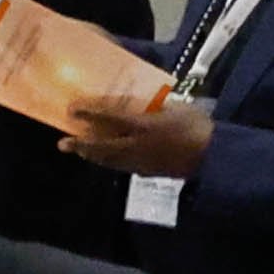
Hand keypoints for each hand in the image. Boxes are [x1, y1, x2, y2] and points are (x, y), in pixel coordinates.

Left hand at [62, 85, 213, 177]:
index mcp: (143, 125)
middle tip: (62, 142)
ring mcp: (140, 161)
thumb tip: (146, 102)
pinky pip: (121, 166)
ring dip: (91, 155)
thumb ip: (158, 105)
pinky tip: (105, 160)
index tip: (72, 109)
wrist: (211, 157)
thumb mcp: (178, 107)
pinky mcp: (147, 171)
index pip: (109, 118)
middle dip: (80, 144)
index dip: (89, 113)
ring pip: (109, 159)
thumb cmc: (197, 126)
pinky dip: (108, 162)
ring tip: (79, 151)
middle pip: (101, 146)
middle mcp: (136, 145)